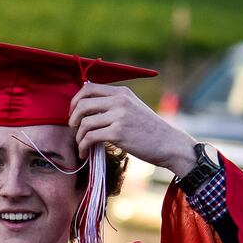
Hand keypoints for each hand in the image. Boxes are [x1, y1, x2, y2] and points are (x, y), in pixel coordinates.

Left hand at [69, 82, 196, 176]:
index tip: (74, 114)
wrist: (169, 144)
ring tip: (81, 145)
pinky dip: (83, 146)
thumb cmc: (149, 130)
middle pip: (82, 104)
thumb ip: (114, 104)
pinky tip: (85, 153)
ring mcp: (119, 116)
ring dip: (78, 137)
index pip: (88, 88)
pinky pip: (91, 137)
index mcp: (122, 92)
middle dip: (72, 119)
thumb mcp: (133, 108)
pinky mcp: (119, 133)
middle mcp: (120, 101)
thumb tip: (87, 108)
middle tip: (74, 130)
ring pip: (85, 122)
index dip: (75, 101)